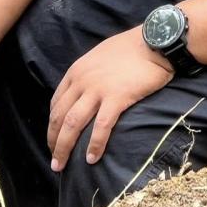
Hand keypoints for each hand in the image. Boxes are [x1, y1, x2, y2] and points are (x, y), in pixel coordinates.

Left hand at [48, 28, 172, 170]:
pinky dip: (94, 145)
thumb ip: (89, 73)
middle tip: (54, 161)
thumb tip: (86, 90)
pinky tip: (91, 159)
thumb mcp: (100, 56)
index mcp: (77, 71)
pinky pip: (101, 126)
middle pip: (59, 117)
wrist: (154, 41)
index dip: (52, 125)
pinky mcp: (117, 98)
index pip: (56, 103)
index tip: (55, 140)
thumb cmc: (132, 47)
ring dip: (64, 148)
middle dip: (53, 141)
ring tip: (61, 166)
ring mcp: (98, 89)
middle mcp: (82, 81)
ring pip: (72, 124)